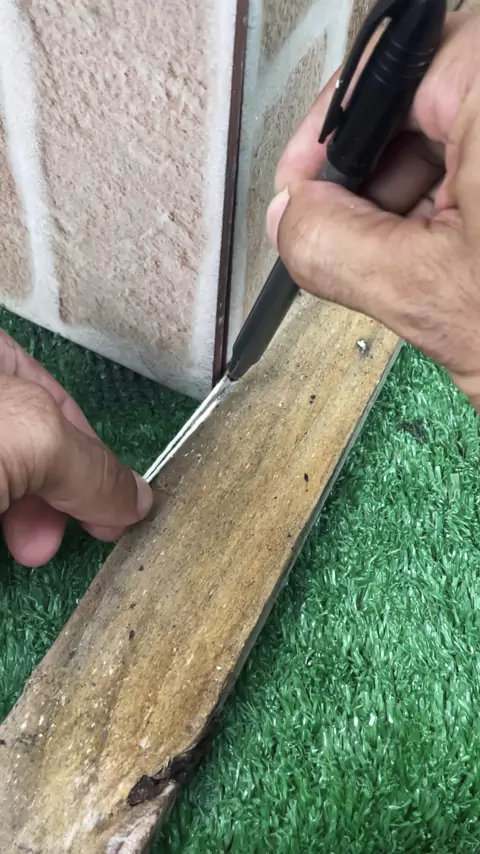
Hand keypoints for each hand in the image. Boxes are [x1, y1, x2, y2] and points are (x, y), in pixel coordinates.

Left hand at [0, 331, 152, 567]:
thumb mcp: (28, 436)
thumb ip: (88, 465)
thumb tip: (138, 499)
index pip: (52, 394)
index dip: (89, 449)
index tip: (112, 499)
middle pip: (29, 437)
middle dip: (59, 491)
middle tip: (84, 531)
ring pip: (7, 469)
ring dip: (29, 516)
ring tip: (35, 553)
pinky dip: (1, 523)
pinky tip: (12, 550)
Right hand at [267, 11, 479, 409]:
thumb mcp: (431, 298)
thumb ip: (333, 249)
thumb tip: (294, 220)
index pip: (384, 76)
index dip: (330, 144)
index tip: (306, 190)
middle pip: (429, 103)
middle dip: (383, 183)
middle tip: (365, 247)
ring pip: (468, 134)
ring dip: (431, 203)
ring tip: (440, 271)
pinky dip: (475, 208)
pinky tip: (473, 262)